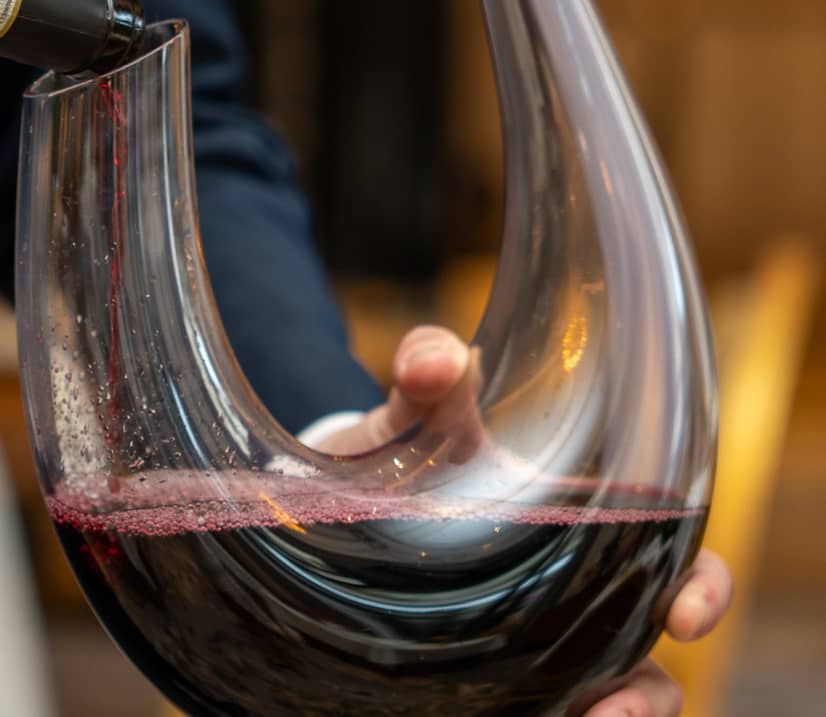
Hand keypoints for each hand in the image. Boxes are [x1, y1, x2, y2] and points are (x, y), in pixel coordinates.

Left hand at [329, 325, 733, 716]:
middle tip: (619, 712)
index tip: (686, 614)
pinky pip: (533, 701)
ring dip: (612, 715)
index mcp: (590, 515)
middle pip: (648, 646)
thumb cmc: (403, 447)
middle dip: (651, 689)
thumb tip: (434, 357)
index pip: (675, 553)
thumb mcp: (417, 414)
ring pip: (604, 689)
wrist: (337, 492)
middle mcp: (575, 583)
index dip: (700, 585)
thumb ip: (426, 380)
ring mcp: (535, 631)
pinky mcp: (490, 667)